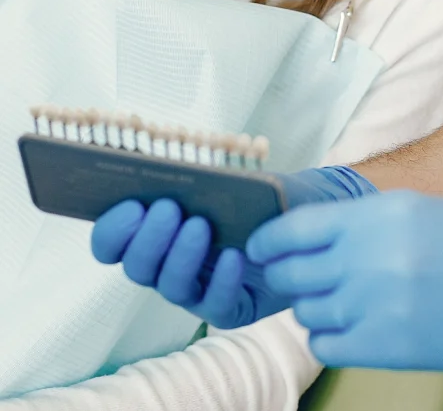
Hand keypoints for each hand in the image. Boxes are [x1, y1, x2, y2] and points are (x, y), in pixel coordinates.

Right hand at [90, 166, 376, 328]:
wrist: (304, 214)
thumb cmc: (254, 190)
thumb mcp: (225, 176)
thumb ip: (196, 174)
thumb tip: (168, 161)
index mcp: (154, 231)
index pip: (110, 244)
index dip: (112, 230)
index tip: (131, 204)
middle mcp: (166, 264)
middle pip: (136, 267)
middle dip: (147, 238)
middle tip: (168, 208)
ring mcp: (195, 290)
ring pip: (170, 286)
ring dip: (181, 256)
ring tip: (200, 225)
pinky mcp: (228, 309)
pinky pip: (215, 304)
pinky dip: (222, 279)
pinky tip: (235, 255)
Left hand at [248, 191, 442, 374]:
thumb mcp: (416, 210)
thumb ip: (360, 221)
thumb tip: (306, 235)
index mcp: (379, 214)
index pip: (295, 227)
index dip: (268, 239)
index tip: (259, 247)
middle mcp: (371, 256)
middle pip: (293, 271)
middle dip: (288, 273)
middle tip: (297, 275)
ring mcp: (378, 304)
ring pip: (307, 309)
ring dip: (314, 305)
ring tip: (342, 298)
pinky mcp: (387, 347)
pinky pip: (325, 344)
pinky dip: (329, 335)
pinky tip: (352, 325)